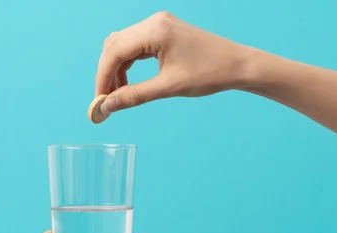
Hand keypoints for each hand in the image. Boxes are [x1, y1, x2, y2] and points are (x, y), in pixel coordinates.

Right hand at [96, 11, 261, 113]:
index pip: (114, 51)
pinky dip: (129, 64)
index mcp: (155, 30)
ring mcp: (159, 24)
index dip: (102, 77)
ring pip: (124, 45)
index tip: (99, 100)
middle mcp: (154, 22)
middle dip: (107, 73)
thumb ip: (134, 96)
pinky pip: (137, 45)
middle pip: (115, 45)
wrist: (237, 65)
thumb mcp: (168, 87)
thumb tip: (108, 106)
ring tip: (118, 95)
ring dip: (117, 69)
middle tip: (106, 100)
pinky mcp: (164, 31)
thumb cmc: (209, 73)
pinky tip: (129, 83)